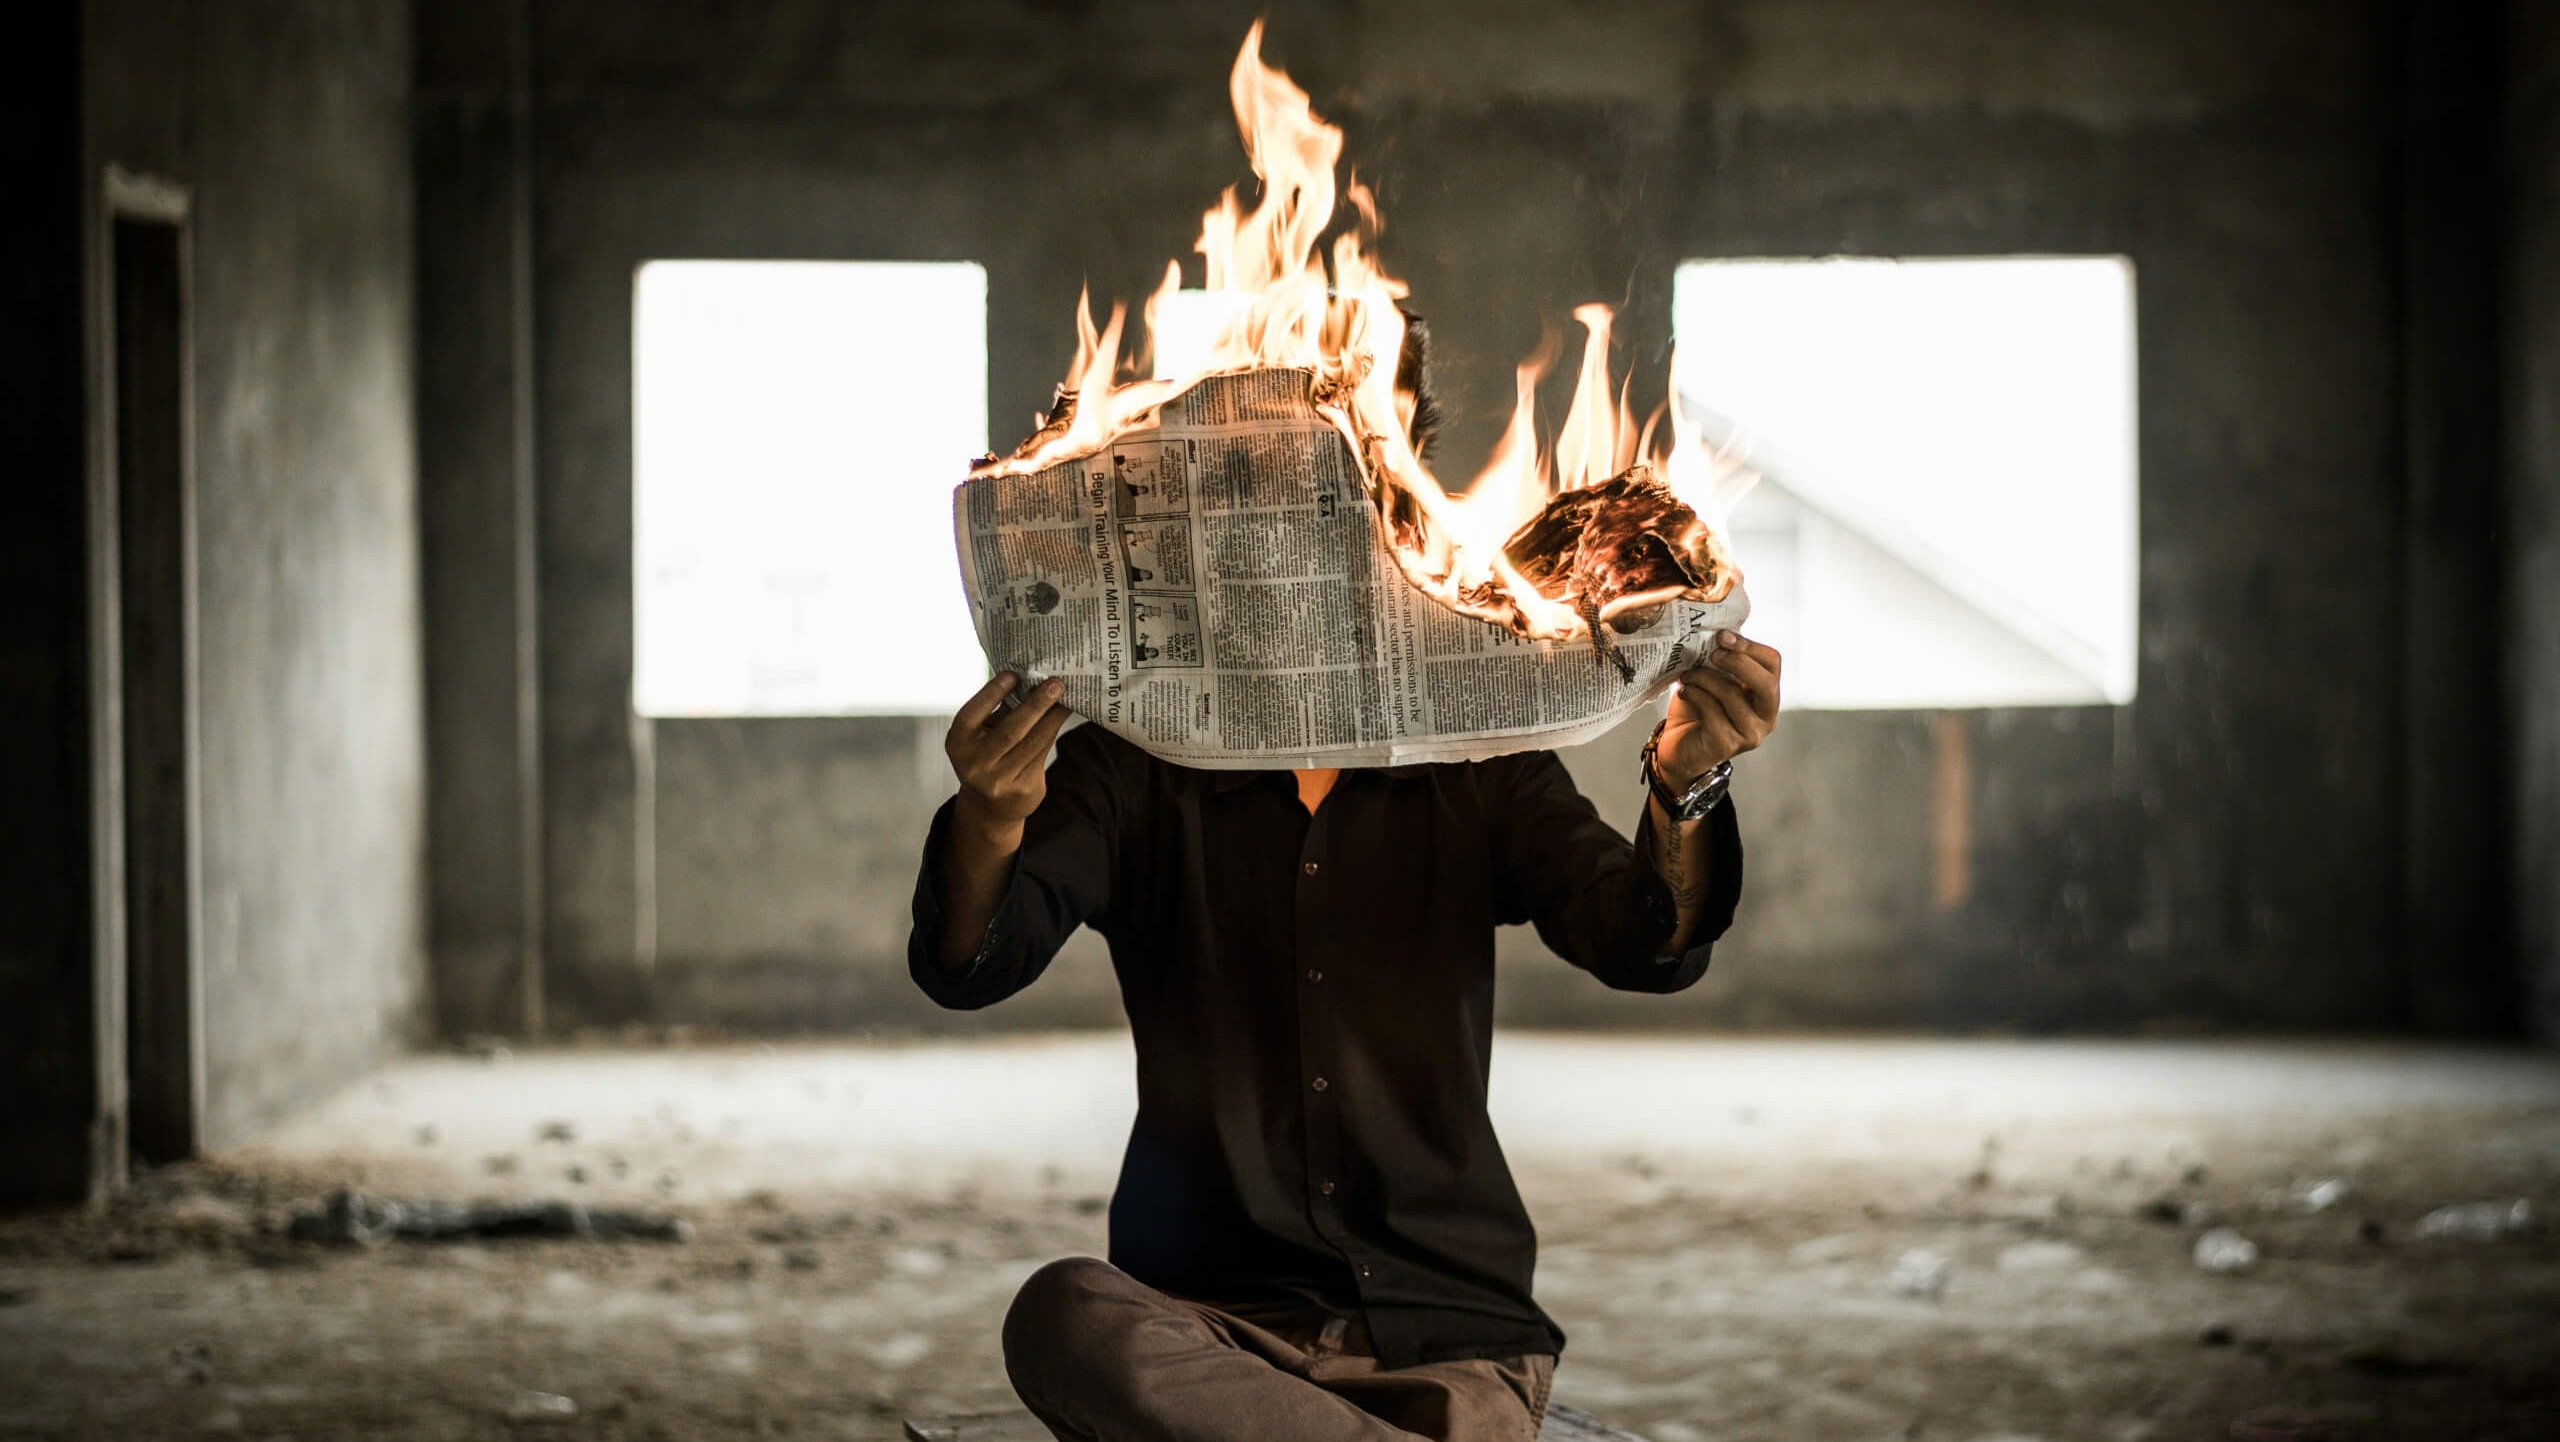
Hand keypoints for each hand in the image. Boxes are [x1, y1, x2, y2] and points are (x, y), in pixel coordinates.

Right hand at [946, 671, 1072, 837]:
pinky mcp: (1023, 789)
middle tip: (1055, 683)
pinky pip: (1042, 753)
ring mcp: (1000, 780)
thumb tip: (1028, 679)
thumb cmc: (986, 757)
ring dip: (1053, 716)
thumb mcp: (980, 735)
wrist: (989, 807)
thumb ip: (998, 711)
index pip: (972, 714)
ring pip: (1033, 742)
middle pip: (1011, 731)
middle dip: (1036, 705)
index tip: (1013, 674)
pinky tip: (1061, 715)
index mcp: (958, 743)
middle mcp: (975, 764)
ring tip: (1065, 697)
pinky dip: (1053, 730)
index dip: (992, 693)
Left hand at [1660, 631, 1781, 787]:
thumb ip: (1722, 661)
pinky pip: (1712, 711)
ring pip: (1732, 695)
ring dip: (1705, 678)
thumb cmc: (1698, 710)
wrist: (1678, 747)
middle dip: (1738, 661)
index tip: (1722, 635)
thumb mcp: (1714, 679)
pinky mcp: (1726, 745)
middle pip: (1765, 683)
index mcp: (1766, 696)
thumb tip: (1715, 631)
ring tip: (1687, 675)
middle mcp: (1765, 717)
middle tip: (1713, 652)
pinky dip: (1695, 695)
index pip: (1772, 663)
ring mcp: (1749, 734)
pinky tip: (1684, 692)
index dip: (1749, 646)